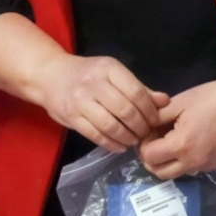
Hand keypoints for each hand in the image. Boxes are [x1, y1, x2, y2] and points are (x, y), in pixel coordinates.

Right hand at [28, 53, 167, 153]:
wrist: (50, 76)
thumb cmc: (87, 74)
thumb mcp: (113, 73)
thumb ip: (138, 87)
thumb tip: (165, 101)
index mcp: (109, 69)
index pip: (136, 92)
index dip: (149, 110)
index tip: (155, 120)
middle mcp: (94, 83)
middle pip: (125, 110)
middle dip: (140, 126)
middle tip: (146, 133)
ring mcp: (81, 101)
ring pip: (111, 125)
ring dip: (127, 137)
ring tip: (134, 140)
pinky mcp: (72, 117)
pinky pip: (96, 135)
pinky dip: (111, 144)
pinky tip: (120, 146)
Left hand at [139, 78, 215, 178]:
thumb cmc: (213, 98)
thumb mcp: (180, 102)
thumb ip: (157, 116)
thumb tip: (145, 127)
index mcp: (181, 144)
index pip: (148, 156)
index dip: (144, 144)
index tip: (150, 131)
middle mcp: (192, 162)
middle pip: (159, 172)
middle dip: (152, 158)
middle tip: (156, 140)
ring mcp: (205, 166)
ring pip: (175, 173)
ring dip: (167, 161)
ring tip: (173, 140)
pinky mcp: (215, 165)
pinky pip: (191, 168)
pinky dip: (184, 160)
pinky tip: (190, 141)